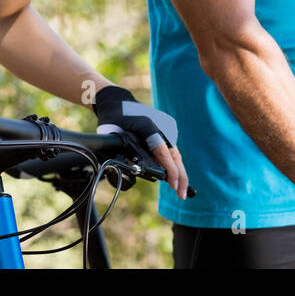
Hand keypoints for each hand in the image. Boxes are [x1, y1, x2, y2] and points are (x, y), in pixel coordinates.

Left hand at [91, 85, 188, 199]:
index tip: (173, 184)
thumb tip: (134, 172)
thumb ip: (124, 153)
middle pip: (174, 155)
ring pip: (174, 154)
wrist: (116, 101)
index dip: (170, 170)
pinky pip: (169, 150)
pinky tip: (174, 177)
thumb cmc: (113, 119)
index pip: (163, 152)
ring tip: (180, 189)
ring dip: (178, 171)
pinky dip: (173, 163)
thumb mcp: (113, 136)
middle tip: (181, 194)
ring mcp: (163, 128)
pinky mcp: (163, 130)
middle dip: (180, 176)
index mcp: (148, 127)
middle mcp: (160, 127)